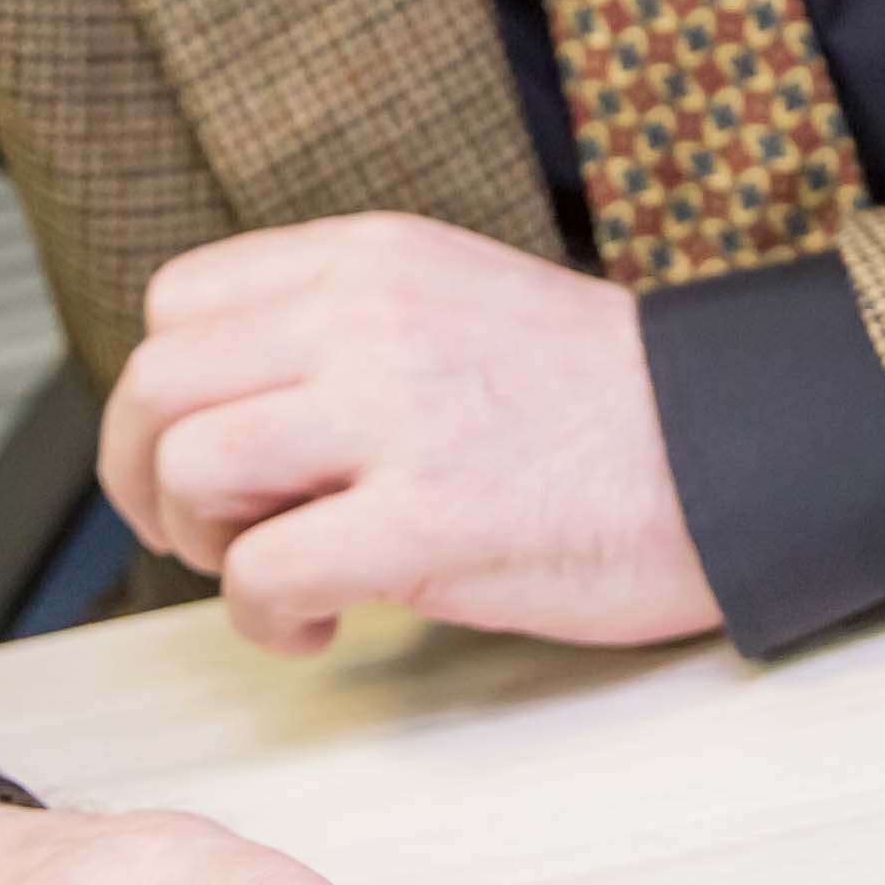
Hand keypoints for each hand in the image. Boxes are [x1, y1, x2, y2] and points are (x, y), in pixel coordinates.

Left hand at [98, 212, 722, 653]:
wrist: (736, 449)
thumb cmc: (605, 405)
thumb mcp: (456, 303)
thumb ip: (342, 330)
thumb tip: (228, 412)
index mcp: (371, 257)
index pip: (178, 303)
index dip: (166, 396)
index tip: (199, 456)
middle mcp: (367, 315)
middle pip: (156, 384)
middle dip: (148, 480)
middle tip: (206, 535)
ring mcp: (395, 412)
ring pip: (191, 468)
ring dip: (207, 548)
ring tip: (275, 576)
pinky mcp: (425, 519)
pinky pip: (263, 571)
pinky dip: (265, 618)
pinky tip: (322, 627)